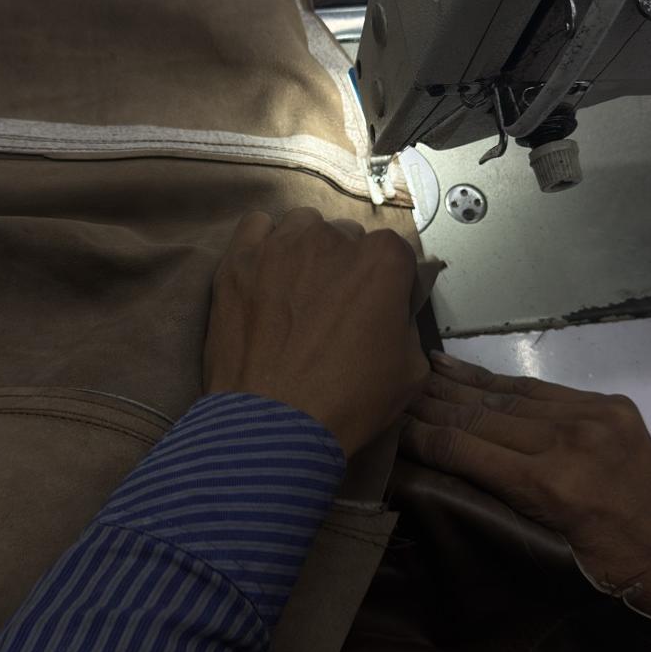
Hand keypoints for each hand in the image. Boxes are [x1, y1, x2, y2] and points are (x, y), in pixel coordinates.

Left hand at [204, 209, 427, 457]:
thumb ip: (407, 324)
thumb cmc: (346, 402)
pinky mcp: (239, 260)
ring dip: (306, 251)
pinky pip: (256, 227)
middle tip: (335, 309)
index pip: (396, 253)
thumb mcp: (411, 371)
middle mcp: (332, 239)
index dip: (390, 282)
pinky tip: (265, 273)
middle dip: (346, 267)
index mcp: (382, 260)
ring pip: (303, 227)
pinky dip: (264, 243)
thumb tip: (394, 312)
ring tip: (298, 291)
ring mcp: (281, 245)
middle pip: (347, 238)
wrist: (272, 425)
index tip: (380, 308)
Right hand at [401, 353, 650, 651]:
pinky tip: (467, 372)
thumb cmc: (606, 574)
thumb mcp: (542, 547)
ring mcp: (594, 417)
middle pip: (483, 415)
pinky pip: (541, 390)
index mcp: (554, 485)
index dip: (420, 435)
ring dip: (460, 384)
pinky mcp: (609, 405)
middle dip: (431, 404)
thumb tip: (434, 471)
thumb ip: (496, 501)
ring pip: (509, 395)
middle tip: (390, 391)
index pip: (467, 448)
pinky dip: (500, 382)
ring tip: (420, 370)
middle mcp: (573, 440)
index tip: (385, 425)